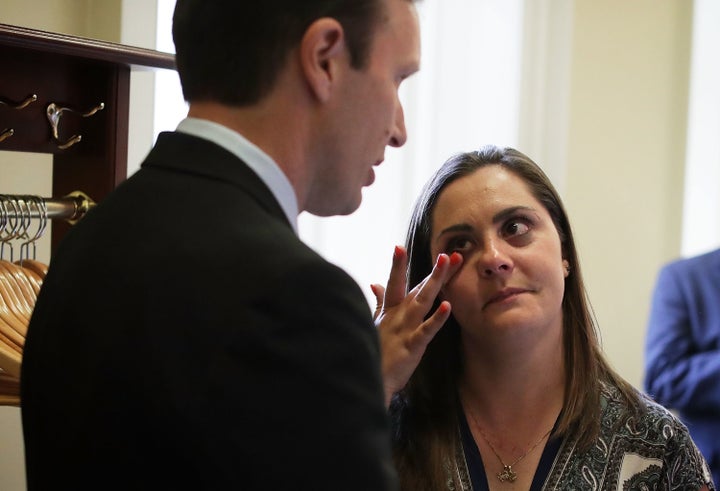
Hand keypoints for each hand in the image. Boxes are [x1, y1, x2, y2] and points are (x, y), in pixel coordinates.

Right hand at [371, 245, 461, 406]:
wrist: (369, 382)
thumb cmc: (374, 354)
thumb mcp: (375, 324)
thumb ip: (379, 303)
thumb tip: (374, 284)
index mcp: (389, 311)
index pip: (395, 283)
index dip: (397, 265)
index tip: (399, 247)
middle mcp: (397, 315)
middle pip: (418, 288)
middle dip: (434, 271)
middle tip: (448, 254)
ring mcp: (404, 329)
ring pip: (422, 300)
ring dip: (436, 281)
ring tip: (447, 263)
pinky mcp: (411, 346)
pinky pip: (426, 330)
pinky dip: (437, 318)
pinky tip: (447, 306)